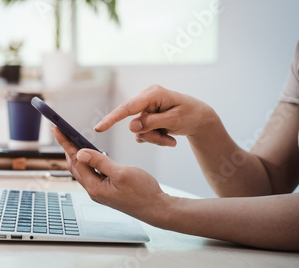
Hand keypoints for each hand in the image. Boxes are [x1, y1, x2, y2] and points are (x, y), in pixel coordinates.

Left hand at [51, 127, 169, 223]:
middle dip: (67, 148)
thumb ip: (100, 162)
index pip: (76, 161)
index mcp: (95, 187)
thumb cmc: (144, 193)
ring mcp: (100, 192)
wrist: (157, 209)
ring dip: (77, 155)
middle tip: (61, 132)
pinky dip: (88, 163)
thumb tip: (81, 152)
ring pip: (83, 171)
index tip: (58, 130)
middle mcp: (94, 191)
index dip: (66, 143)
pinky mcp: (107, 191)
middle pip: (75, 166)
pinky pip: (92, 174)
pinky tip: (90, 156)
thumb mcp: (122, 173)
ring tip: (71, 140)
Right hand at [94, 84, 216, 145]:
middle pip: (134, 123)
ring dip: (154, 138)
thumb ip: (152, 123)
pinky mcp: (145, 117)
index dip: (112, 118)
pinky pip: (142, 133)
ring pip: (138, 131)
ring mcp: (145, 108)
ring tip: (171, 140)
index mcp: (152, 94)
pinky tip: (168, 137)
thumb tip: (131, 127)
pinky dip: (154, 138)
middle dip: (151, 135)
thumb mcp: (174, 120)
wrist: (200, 118)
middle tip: (169, 142)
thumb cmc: (191, 115)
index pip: (128, 108)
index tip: (99, 128)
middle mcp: (146, 98)